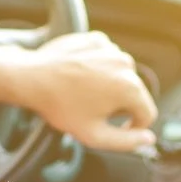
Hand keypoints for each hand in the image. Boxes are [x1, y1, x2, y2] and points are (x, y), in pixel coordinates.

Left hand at [13, 31, 157, 151]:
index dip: (133, 127)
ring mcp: (111, 48)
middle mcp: (125, 64)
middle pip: (134, 93)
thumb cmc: (61, 107)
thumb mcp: (95, 135)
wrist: (33, 78)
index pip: (147, 113)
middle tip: (92, 110)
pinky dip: (99, 67)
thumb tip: (148, 139)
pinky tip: (81, 76)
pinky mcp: (97, 39)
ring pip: (120, 74)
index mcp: (129, 88)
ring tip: (84, 92)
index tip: (114, 128)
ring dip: (109, 85)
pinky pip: (107, 58)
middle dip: (119, 105)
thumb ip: (127, 142)